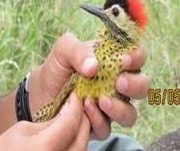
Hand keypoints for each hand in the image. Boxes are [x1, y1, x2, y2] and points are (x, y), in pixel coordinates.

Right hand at [0, 94, 89, 150]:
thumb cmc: (1, 150)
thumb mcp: (21, 129)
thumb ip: (48, 123)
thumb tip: (67, 115)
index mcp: (45, 148)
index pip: (70, 123)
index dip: (75, 106)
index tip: (75, 96)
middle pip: (82, 138)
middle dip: (83, 120)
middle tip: (78, 107)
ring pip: (82, 149)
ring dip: (81, 134)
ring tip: (74, 121)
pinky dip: (76, 145)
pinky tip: (69, 136)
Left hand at [29, 32, 149, 139]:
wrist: (38, 93)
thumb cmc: (55, 69)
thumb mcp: (63, 51)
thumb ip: (79, 51)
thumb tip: (94, 66)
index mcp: (113, 63)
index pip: (137, 58)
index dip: (137, 57)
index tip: (125, 60)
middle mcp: (116, 86)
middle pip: (142, 87)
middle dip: (136, 85)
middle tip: (119, 82)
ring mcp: (109, 108)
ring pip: (130, 114)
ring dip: (120, 108)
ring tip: (102, 100)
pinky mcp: (96, 125)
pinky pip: (106, 128)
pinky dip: (97, 119)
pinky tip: (84, 107)